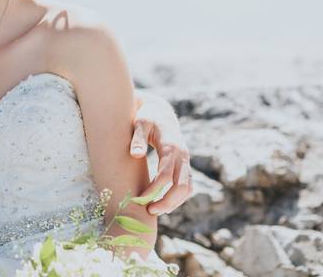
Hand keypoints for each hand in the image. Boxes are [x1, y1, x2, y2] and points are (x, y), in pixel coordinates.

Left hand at [130, 96, 192, 215]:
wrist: (160, 111)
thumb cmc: (147, 117)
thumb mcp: (139, 123)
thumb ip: (137, 138)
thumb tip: (135, 154)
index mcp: (171, 146)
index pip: (166, 175)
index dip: (153, 190)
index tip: (138, 200)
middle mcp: (182, 155)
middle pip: (181, 186)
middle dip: (167, 202)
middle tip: (149, 211)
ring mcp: (186, 160)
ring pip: (187, 188)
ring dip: (174, 203)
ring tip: (155, 210)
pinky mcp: (185, 165)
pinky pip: (187, 186)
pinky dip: (178, 197)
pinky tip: (163, 203)